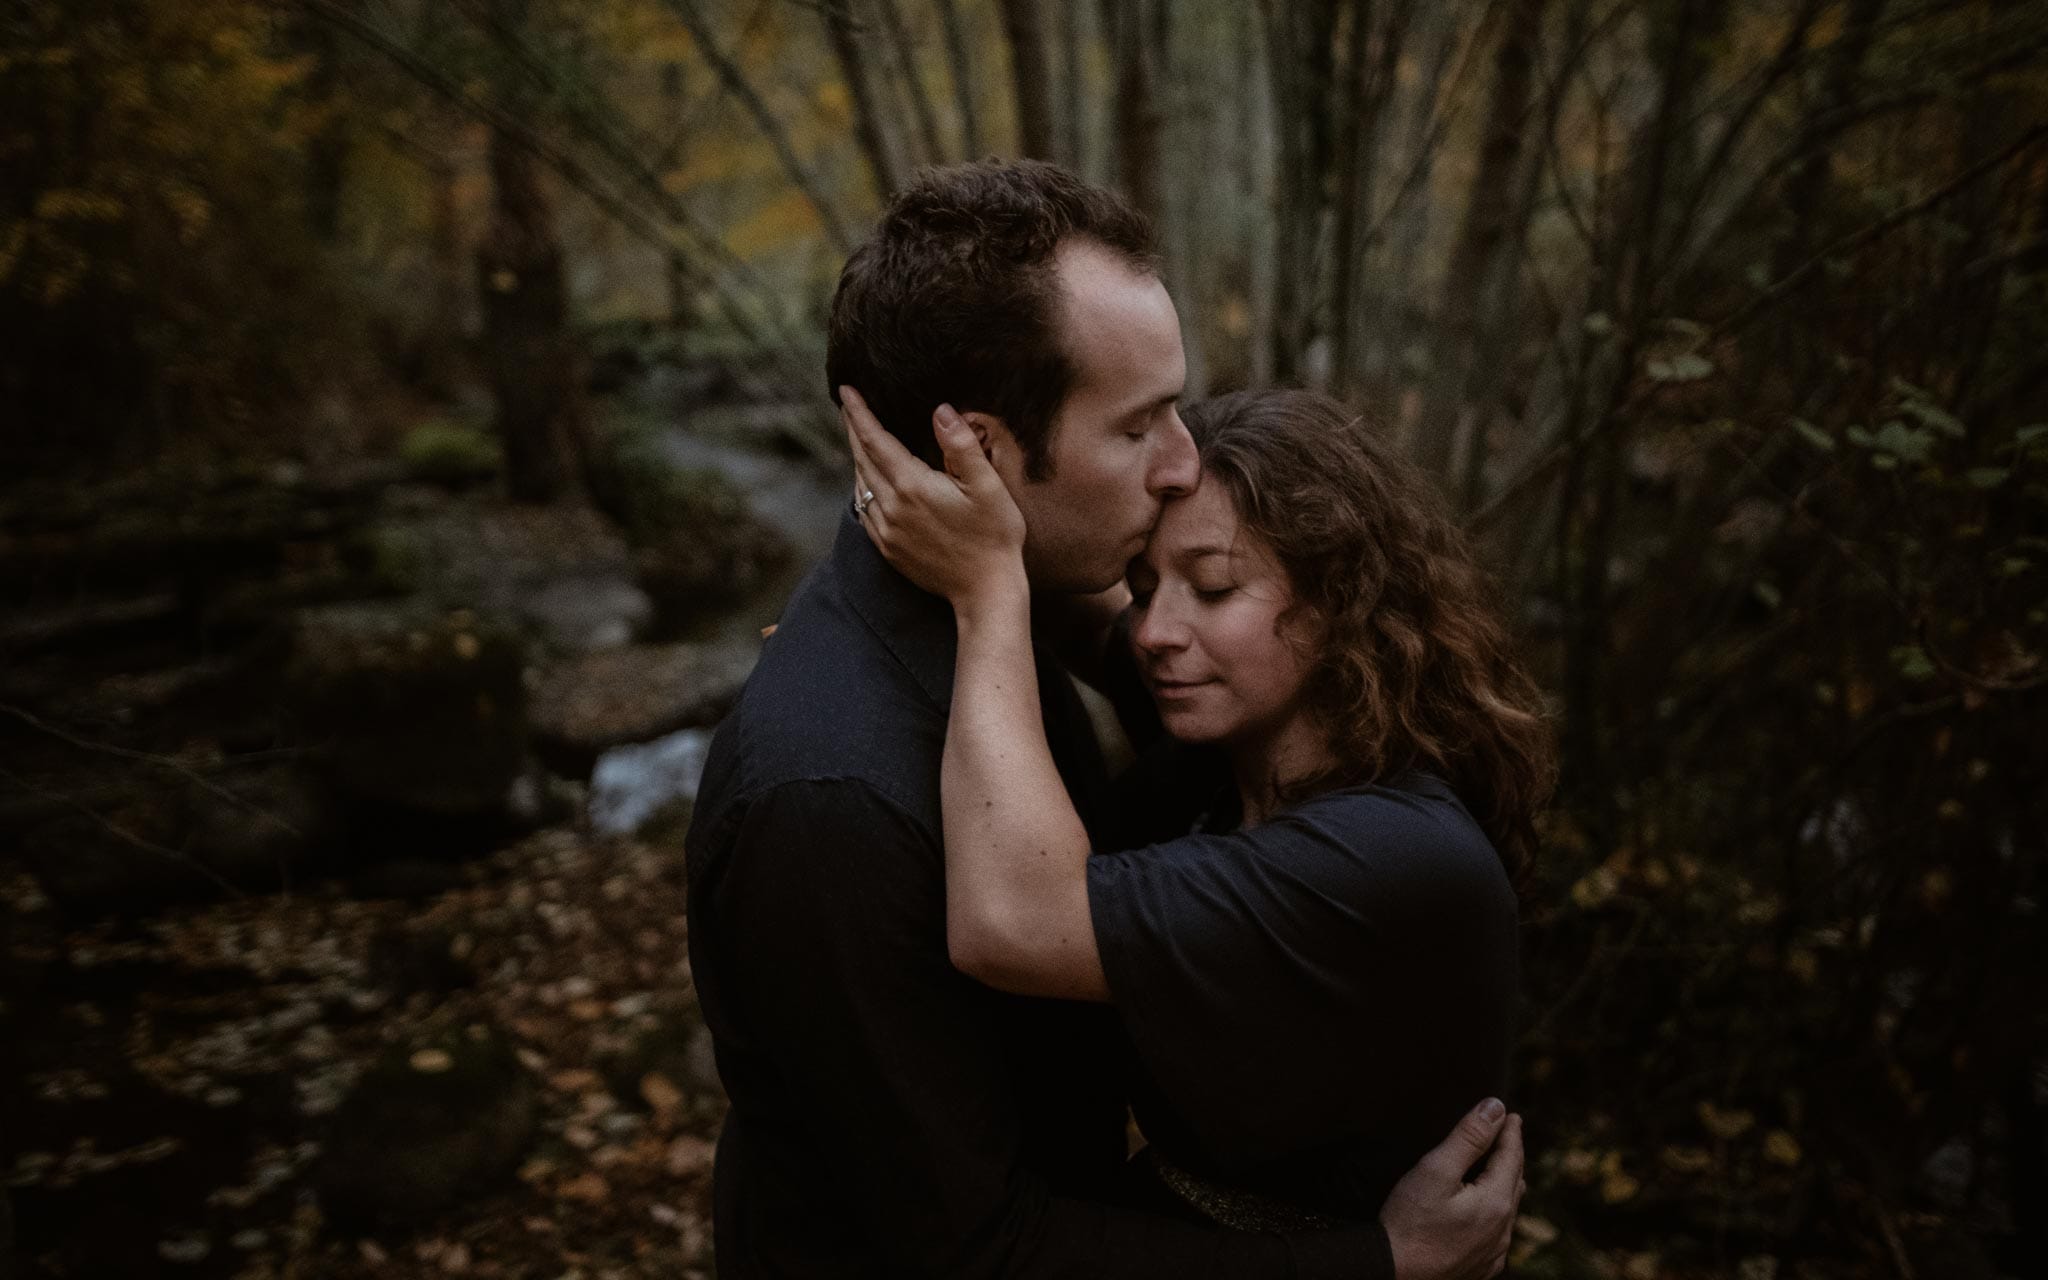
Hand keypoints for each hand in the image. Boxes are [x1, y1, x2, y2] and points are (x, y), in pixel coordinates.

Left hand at [841, 385, 1026, 608]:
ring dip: (857, 457)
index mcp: (913, 486)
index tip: (846, 391)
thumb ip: (961, 446)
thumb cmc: (994, 536)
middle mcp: (891, 508)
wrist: (986, 591)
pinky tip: (868, 480)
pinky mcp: (888, 549)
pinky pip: (865, 510)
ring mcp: (887, 531)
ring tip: (858, 437)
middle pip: (862, 459)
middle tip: (848, 406)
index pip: (876, 440)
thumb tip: (941, 411)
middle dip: (854, 430)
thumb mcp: (988, 486)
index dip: (859, 413)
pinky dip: (862, 487)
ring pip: (860, 484)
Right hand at [1380, 1099, 1524, 1279]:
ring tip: (1502, 1168)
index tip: (1511, 1115)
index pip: (1512, 1157)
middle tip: (1508, 1135)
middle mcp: (1502, 1230)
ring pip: (1509, 1210)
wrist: (1393, 1274)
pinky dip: (1497, 1212)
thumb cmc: (1409, 1222)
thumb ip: (1468, 1137)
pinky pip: (1499, 1234)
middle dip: (1512, 1155)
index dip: (1511, 1132)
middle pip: (1515, 1182)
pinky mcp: (1480, 1268)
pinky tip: (1488, 1213)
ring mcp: (1493, 1253)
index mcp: (1495, 1202)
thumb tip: (1495, 1107)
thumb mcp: (1435, 1170)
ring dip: (1507, 1184)